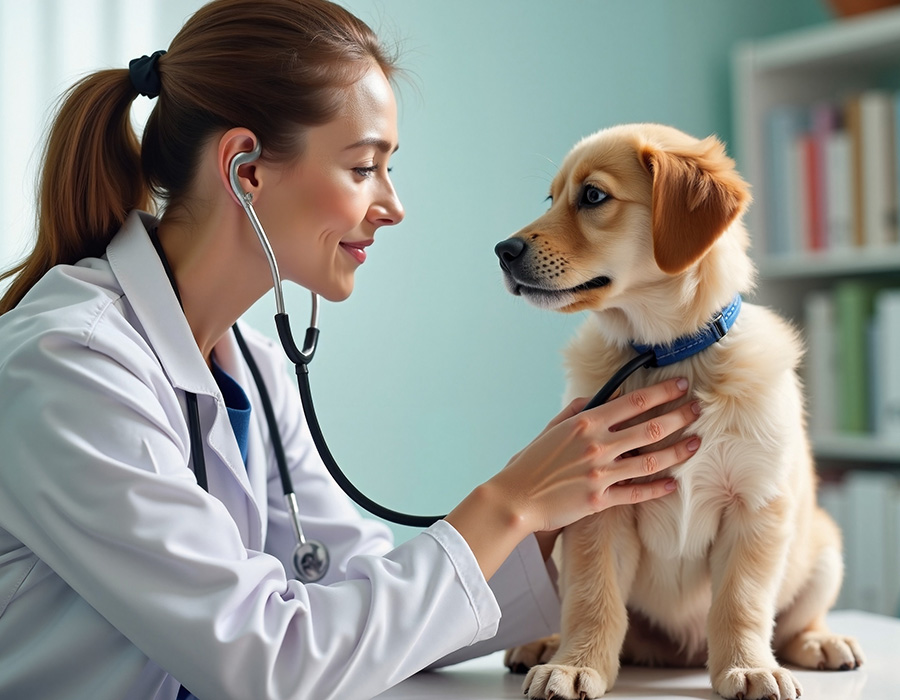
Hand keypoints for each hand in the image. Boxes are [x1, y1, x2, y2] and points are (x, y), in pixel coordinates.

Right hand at [446, 378, 699, 578]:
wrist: (515, 499)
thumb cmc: (530, 462)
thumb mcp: (551, 429)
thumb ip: (576, 411)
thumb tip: (599, 398)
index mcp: (585, 423)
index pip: (633, 402)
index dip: (662, 393)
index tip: (681, 385)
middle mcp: (597, 446)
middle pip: (650, 429)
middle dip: (679, 417)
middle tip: (697, 410)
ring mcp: (601, 474)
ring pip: (650, 462)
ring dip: (677, 451)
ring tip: (696, 443)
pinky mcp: (600, 500)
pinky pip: (636, 493)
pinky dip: (656, 488)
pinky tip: (672, 483)